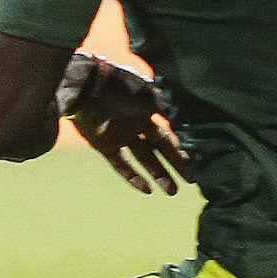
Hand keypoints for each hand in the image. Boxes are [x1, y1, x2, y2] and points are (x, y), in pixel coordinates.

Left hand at [60, 55, 189, 195]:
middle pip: (158, 149)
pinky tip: (147, 189)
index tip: (191, 163)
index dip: (178, 150)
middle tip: (190, 181)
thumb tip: (175, 118)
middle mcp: (134, 125)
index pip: (165, 135)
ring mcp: (119, 136)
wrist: (85, 86)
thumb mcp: (146, 94)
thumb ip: (162, 107)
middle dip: (174, 164)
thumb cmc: (117, 86)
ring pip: (143, 159)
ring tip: (172, 191)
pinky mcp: (103, 144)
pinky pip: (120, 164)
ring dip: (158, 174)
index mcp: (146, 111)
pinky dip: (133, 177)